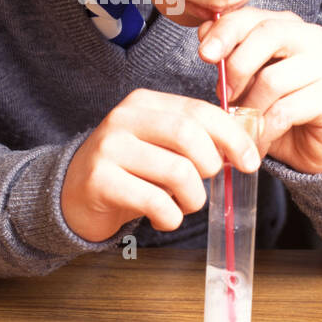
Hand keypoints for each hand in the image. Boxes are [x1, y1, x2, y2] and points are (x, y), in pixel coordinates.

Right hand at [61, 88, 261, 242]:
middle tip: (205, 184)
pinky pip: (154, 201)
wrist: (72, 195)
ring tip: (183, 205)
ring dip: (192, 198)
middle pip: (189, 135)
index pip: (199, 111)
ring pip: (177, 171)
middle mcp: (124, 119)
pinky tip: (163, 217)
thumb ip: (195, 139)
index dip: (232, 136)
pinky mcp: (100, 180)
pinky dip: (170, 217)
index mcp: (145, 103)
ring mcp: (109, 148)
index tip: (250, 161)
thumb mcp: (160, 146)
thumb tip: (246, 146)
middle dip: (210, 166)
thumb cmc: (129, 173)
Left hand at [198, 9, 321, 175]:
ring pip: (272, 79)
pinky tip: (256, 142)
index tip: (204, 54)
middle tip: (223, 95)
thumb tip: (204, 31)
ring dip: (248, 108)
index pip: (251, 16)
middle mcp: (310, 37)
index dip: (224, 32)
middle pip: (266, 35)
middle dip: (236, 66)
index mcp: (286, 25)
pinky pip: (285, 111)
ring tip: (241, 125)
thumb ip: (229, 55)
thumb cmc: (277, 105)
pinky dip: (263, 130)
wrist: (316, 143)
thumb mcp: (247, 79)